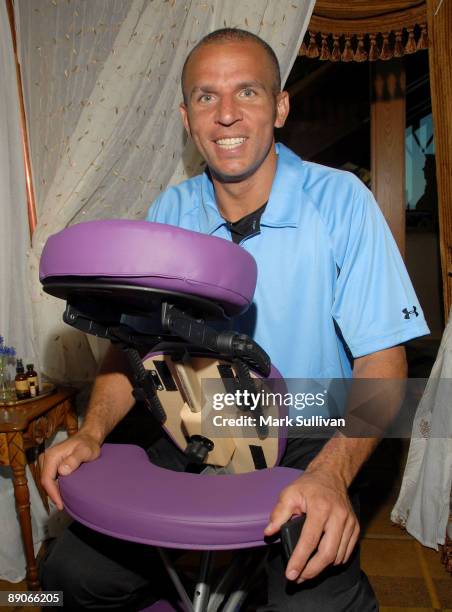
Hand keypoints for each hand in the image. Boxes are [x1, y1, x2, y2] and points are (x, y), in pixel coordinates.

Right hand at [39, 431, 100, 510]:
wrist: (89, 438)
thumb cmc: (88, 444)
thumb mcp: (85, 451)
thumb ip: (74, 459)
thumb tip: (62, 471)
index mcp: (52, 456)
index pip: (47, 479)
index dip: (52, 493)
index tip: (60, 504)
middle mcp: (46, 458)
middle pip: (45, 481)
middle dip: (52, 494)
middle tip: (62, 506)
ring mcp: (48, 461)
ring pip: (47, 481)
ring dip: (53, 491)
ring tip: (62, 502)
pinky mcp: (51, 464)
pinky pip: (50, 478)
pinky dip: (55, 486)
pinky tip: (62, 492)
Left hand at [264, 468, 358, 582]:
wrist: (331, 475)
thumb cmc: (309, 486)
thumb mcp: (289, 493)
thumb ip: (279, 513)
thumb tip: (269, 532)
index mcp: (320, 508)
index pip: (309, 540)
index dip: (299, 560)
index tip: (291, 574)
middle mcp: (338, 516)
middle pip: (327, 553)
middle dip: (312, 570)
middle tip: (298, 578)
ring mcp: (349, 523)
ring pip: (338, 556)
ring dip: (322, 568)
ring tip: (307, 571)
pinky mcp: (355, 527)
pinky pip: (346, 552)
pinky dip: (334, 561)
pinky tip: (322, 561)